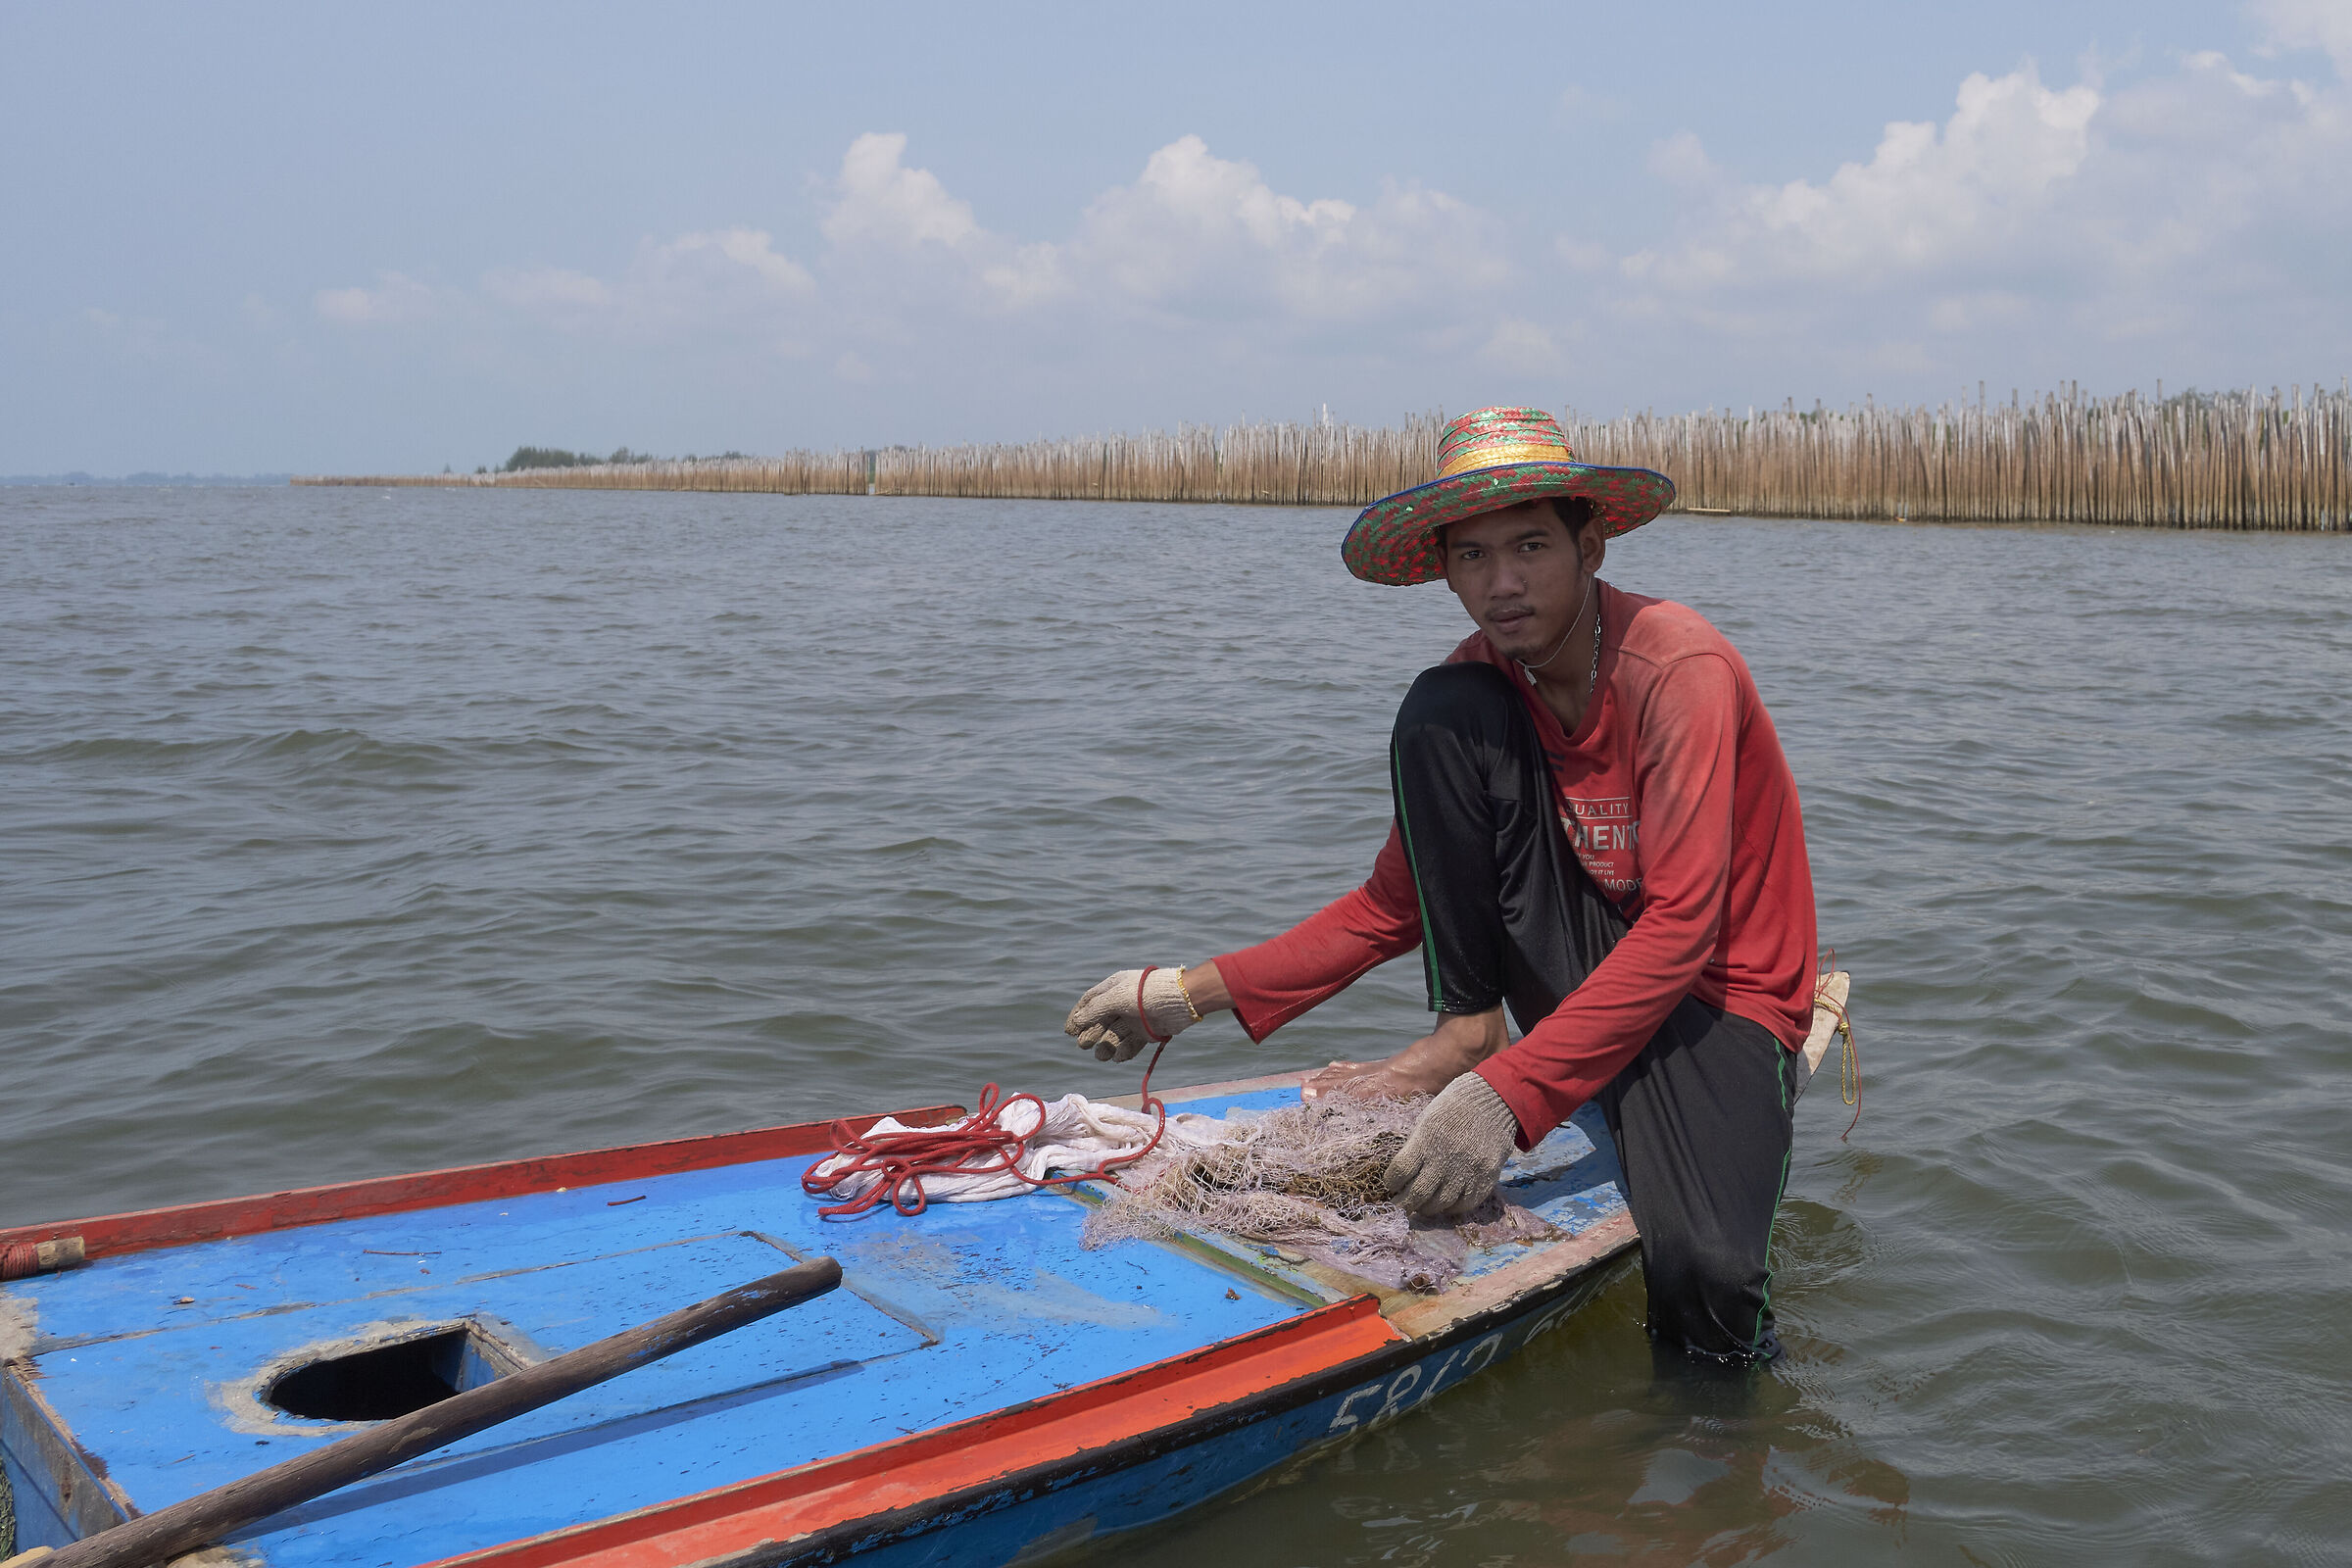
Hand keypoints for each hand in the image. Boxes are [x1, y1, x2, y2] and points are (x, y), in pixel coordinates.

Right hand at [1064, 967, 1200, 1061]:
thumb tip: (1077, 1020)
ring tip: (1102, 1055)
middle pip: (1100, 1021)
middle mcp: (1123, 1003)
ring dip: (1106, 1046)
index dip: (1078, 1016)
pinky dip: (1124, 1052)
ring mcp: (1135, 1018)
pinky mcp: (1148, 1032)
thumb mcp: (1116, 998)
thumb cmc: (1147, 993)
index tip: (1069, 1031)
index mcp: (1114, 988)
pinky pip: (1131, 1044)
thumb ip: (1095, 1010)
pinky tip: (1119, 1056)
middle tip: (1084, 1044)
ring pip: (1114, 1035)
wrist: (1182, 1000)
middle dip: (1091, 1034)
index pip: (1090, 1002)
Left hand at [1384, 1072, 1521, 1215]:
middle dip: (1404, 1204)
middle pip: (1418, 1193)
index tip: (1390, 1185)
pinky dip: (1452, 1208)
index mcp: (1426, 1139)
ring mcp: (1467, 1171)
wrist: (1493, 1101)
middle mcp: (1446, 1158)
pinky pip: (1465, 1204)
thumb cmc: (1453, 1108)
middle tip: (1399, 1207)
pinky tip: (1445, 1204)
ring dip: (1427, 1209)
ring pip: (1441, 1204)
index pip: (1401, 1171)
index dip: (1391, 1182)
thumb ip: (1415, 1148)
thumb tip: (1402, 1175)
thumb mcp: (1426, 1121)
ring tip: (1421, 1206)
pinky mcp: (1485, 1178)